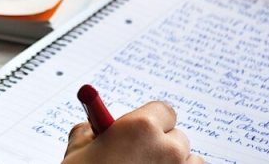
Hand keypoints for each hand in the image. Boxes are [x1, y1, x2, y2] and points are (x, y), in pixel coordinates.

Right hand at [62, 101, 203, 163]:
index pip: (164, 111)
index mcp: (140, 127)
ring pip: (191, 160)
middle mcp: (166, 148)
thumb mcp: (77, 149)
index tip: (138, 130)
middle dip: (161, 144)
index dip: (151, 120)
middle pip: (178, 137)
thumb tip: (95, 130)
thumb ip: (90, 133)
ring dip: (175, 163)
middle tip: (138, 156)